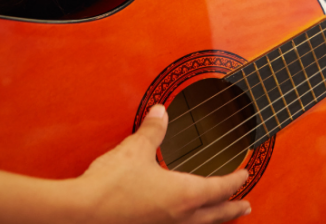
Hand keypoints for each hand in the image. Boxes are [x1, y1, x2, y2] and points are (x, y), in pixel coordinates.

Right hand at [75, 105, 251, 223]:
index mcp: (184, 195)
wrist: (80, 213)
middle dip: (233, 208)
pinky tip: (182, 222)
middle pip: (216, 215)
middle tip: (246, 206)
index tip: (245, 174)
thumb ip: (153, 130)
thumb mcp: (135, 149)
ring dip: (214, 221)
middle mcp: (179, 218)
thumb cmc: (109, 185)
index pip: (220, 188)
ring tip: (222, 219)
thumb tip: (161, 111)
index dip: (235, 180)